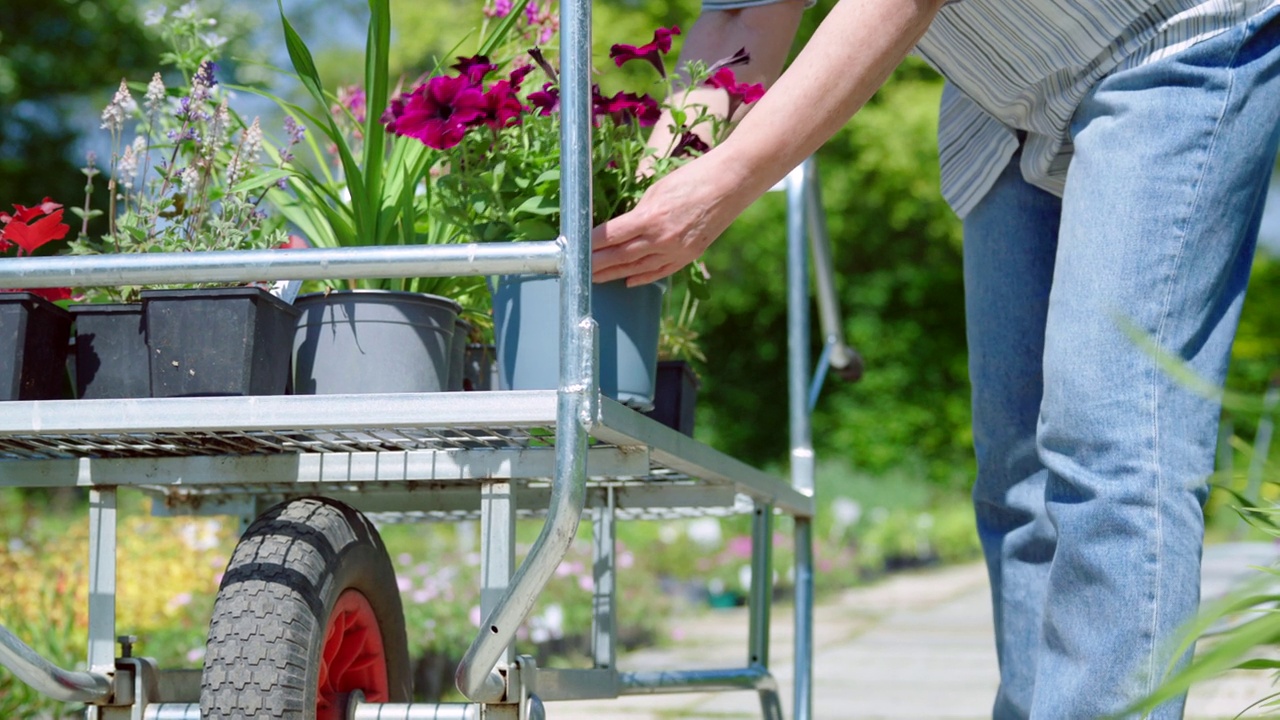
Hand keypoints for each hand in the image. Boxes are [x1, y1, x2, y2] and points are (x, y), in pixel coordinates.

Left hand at [591, 152, 747, 284]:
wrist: (732, 183)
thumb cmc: (693, 178)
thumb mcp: (657, 190)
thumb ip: (638, 212)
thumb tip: (622, 228)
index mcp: (650, 217)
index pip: (611, 236)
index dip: (590, 243)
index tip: (576, 246)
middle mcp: (661, 239)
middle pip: (619, 256)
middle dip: (596, 264)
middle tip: (577, 269)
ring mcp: (676, 251)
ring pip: (637, 268)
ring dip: (614, 274)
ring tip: (595, 278)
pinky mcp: (689, 256)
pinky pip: (661, 272)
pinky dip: (642, 278)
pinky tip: (628, 281)